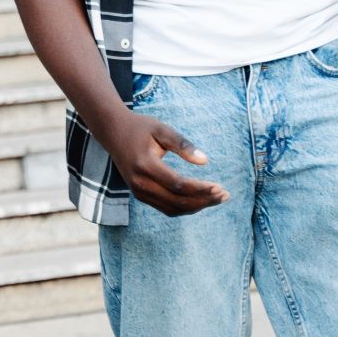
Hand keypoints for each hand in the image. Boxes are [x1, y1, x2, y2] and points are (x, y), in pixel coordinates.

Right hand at [94, 110, 228, 216]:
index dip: (201, 189)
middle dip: (204, 200)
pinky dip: (185, 207)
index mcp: (145, 165)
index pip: (179, 185)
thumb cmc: (140, 127)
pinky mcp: (140, 195)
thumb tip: (205, 161)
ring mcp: (138, 191)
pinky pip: (167, 208)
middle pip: (178, 201)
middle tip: (225, 195)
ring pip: (174, 209)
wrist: (112, 131)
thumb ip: (183, 144)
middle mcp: (140, 183)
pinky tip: (200, 199)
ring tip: (217, 198)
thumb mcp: (161, 129)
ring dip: (197, 207)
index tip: (220, 186)